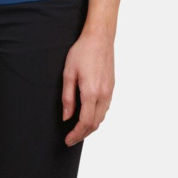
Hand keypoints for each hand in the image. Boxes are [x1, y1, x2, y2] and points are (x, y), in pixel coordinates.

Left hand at [61, 30, 114, 146]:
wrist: (99, 38)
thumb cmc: (82, 52)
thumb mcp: (68, 73)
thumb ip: (67, 98)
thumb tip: (66, 117)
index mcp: (91, 92)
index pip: (85, 122)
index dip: (76, 134)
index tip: (68, 140)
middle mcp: (103, 95)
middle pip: (95, 124)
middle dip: (82, 134)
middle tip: (71, 139)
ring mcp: (109, 92)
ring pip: (101, 118)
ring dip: (90, 127)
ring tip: (78, 130)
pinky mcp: (111, 87)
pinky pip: (105, 109)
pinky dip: (96, 117)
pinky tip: (88, 115)